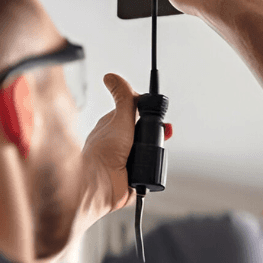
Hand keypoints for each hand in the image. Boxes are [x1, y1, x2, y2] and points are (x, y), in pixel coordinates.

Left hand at [81, 73, 171, 216]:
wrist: (100, 186)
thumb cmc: (102, 153)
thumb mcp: (119, 119)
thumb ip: (123, 98)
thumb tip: (112, 76)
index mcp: (114, 127)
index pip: (136, 115)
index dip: (149, 114)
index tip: (157, 115)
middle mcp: (119, 144)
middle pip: (146, 134)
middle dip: (155, 135)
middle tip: (162, 135)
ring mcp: (126, 161)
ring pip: (149, 153)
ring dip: (153, 153)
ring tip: (150, 154)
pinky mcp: (132, 178)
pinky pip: (148, 173)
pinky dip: (151, 171)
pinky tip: (149, 168)